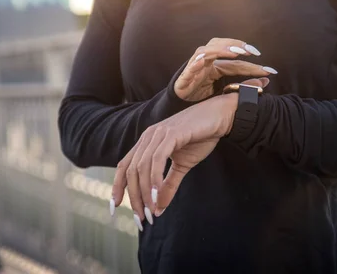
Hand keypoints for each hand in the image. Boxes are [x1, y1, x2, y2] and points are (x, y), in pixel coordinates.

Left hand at [110, 79, 265, 230]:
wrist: (220, 116)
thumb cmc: (201, 137)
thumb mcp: (182, 165)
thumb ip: (168, 185)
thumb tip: (158, 209)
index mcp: (147, 142)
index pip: (124, 167)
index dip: (117, 187)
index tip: (115, 209)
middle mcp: (148, 137)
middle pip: (131, 171)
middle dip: (134, 198)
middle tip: (142, 219)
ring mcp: (158, 134)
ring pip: (142, 167)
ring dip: (145, 193)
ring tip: (151, 212)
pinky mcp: (171, 134)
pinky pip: (157, 159)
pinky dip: (154, 179)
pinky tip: (157, 196)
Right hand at [175, 37, 276, 101]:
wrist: (181, 106)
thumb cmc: (204, 95)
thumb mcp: (226, 90)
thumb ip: (243, 85)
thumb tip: (266, 81)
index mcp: (216, 65)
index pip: (236, 62)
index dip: (251, 64)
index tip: (269, 70)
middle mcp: (205, 62)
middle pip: (219, 45)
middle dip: (235, 45)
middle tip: (250, 51)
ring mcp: (194, 68)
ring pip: (205, 51)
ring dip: (219, 50)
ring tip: (234, 52)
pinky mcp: (184, 78)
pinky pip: (189, 68)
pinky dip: (195, 63)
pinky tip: (202, 61)